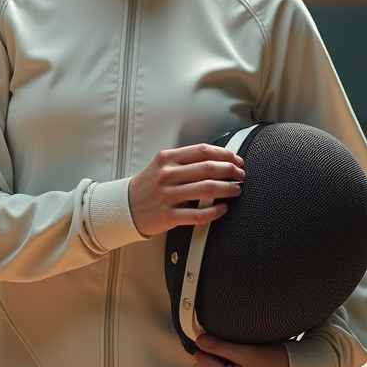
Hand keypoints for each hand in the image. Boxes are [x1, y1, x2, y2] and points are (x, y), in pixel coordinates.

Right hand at [127, 144, 243, 236]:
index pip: (203, 151)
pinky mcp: (169, 215)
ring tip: (236, 190)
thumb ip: (185, 160)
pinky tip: (223, 208)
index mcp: (168, 158)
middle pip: (209, 169)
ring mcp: (168, 195)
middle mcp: (168, 175)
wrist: (126, 206)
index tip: (236, 159)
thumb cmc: (148, 185)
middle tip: (240, 174)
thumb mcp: (161, 164)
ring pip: (207, 189)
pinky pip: (199, 214)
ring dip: (228, 189)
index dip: (225, 154)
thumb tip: (216, 159)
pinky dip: (215, 211)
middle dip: (231, 171)